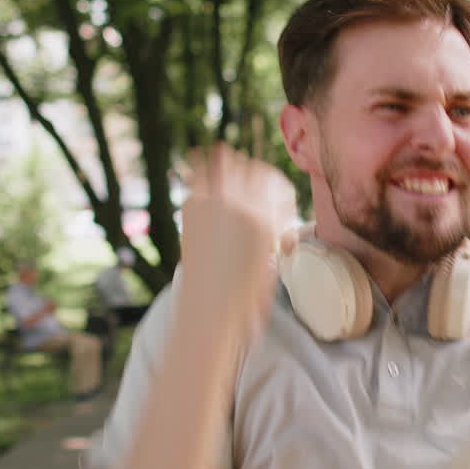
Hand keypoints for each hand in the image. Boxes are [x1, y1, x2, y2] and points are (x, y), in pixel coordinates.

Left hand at [179, 143, 297, 329]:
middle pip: (253, 168)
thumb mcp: (272, 256)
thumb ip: (272, 226)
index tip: (276, 198)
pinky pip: (196, 175)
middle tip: (252, 184)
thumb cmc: (246, 292)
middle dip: (256, 176)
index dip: (279, 190)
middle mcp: (240, 204)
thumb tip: (268, 210)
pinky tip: (199, 169)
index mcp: (265, 218)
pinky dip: (200, 170)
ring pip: (224, 161)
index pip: (277, 183)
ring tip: (226, 167)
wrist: (208, 307)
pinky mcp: (190, 207)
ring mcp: (212, 202)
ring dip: (228, 164)